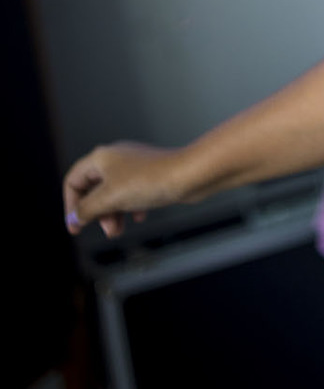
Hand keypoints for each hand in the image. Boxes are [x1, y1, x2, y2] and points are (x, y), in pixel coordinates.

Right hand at [63, 141, 187, 238]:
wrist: (187, 175)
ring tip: (118, 231)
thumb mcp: (109, 199)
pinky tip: (140, 217)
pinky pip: (132, 194)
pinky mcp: (150, 174)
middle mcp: (116, 158)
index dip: (70, 205)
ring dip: (112, 214)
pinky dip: (131, 208)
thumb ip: (87, 209)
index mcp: (102, 157)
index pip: (74, 180)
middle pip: (93, 189)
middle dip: (96, 212)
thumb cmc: (148, 181)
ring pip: (113, 193)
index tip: (75, 227)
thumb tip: (74, 217)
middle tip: (107, 229)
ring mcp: (134, 165)